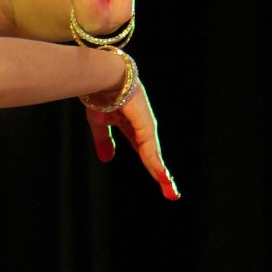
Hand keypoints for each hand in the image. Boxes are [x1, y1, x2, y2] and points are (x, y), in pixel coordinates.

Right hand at [85, 77, 178, 199]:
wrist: (103, 77)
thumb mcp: (100, 124)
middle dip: (161, 176)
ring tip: (171, 192)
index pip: (145, 153)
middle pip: (154, 157)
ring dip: (162, 175)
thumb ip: (104, 141)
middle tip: (172, 194)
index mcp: (134, 128)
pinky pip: (150, 148)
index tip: (162, 182)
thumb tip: (107, 159)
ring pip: (154, 156)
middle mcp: (143, 128)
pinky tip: (161, 176)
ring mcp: (146, 125)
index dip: (152, 167)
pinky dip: (155, 163)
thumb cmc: (101, 95)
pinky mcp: (145, 124)